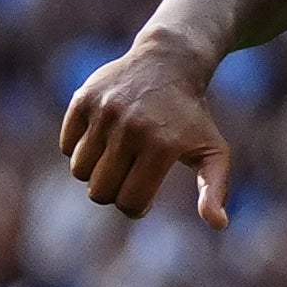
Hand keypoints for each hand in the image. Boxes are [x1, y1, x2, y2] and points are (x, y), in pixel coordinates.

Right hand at [58, 35, 235, 225]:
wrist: (169, 61)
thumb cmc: (192, 115)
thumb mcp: (213, 150)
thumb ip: (215, 189)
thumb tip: (219, 224)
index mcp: (163, 146)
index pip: (129, 202)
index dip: (135, 209)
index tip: (143, 200)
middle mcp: (132, 128)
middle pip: (99, 191)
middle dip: (113, 193)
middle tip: (129, 177)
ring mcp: (105, 112)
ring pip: (79, 171)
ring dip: (95, 172)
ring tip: (117, 156)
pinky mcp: (83, 99)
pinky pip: (67, 146)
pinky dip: (80, 149)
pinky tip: (103, 137)